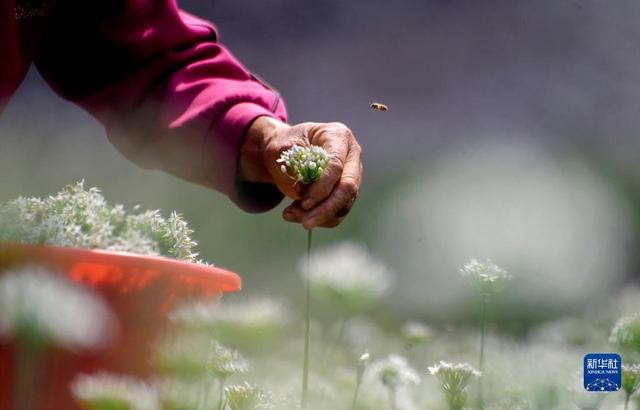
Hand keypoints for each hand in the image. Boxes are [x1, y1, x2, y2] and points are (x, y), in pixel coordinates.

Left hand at [240, 116, 362, 228]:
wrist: (285, 151)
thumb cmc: (285, 145)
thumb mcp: (281, 147)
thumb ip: (292, 164)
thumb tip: (302, 189)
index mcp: (338, 136)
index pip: (336, 165)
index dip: (322, 187)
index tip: (303, 203)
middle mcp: (351, 155)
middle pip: (348, 187)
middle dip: (326, 208)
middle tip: (305, 223)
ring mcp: (353, 175)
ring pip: (344, 204)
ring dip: (319, 216)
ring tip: (290, 214)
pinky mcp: (347, 193)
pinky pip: (339, 212)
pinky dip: (320, 219)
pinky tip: (298, 215)